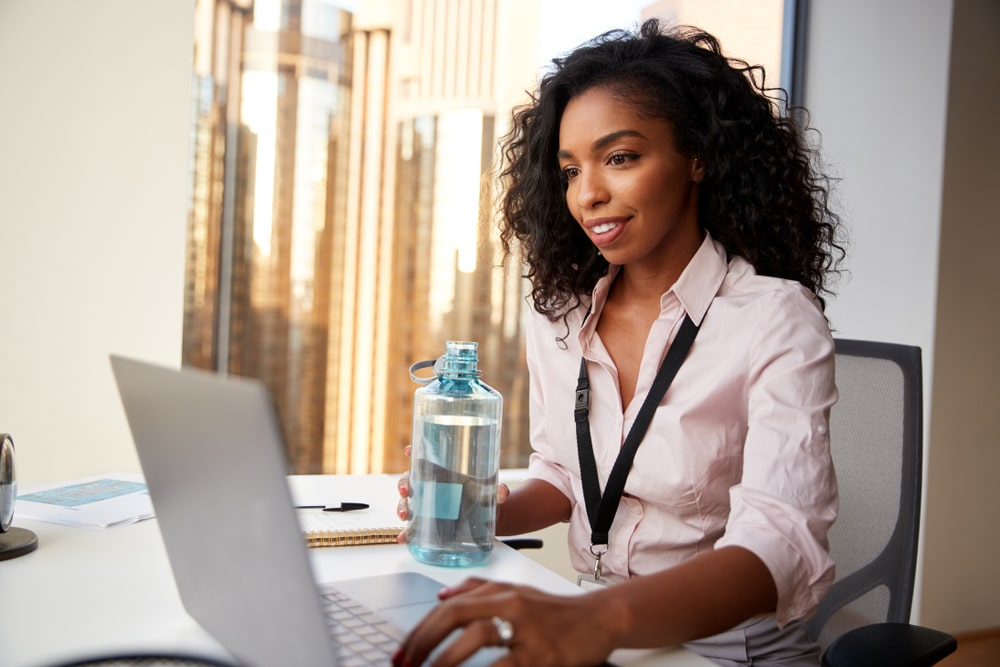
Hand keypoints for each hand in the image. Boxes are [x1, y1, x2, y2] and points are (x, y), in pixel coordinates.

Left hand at [392, 578, 615, 666]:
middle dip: (424, 642)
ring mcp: (527, 631)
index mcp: (501, 592)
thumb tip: (440, 598)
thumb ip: (478, 591)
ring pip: (477, 636)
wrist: (600, 620)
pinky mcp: (542, 656)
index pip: (450, 606)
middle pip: (456, 615)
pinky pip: (504, 666)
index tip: (403, 651)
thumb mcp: (516, 592)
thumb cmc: (554, 612)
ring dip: (446, 659)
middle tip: (405, 665)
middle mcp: (511, 606)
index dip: (422, 629)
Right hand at [395, 446, 510, 542]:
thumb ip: (496, 492)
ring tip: (405, 515)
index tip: (409, 450)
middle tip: (406, 490)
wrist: (483, 521)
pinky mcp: (426, 524)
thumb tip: (503, 491)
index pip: (423, 458)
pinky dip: (405, 533)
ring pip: (406, 502)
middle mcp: (429, 487)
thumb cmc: (481, 498)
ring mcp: (425, 506)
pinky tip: (403, 538)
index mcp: (440, 473)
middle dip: (403, 483)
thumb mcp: (488, 493)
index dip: (414, 452)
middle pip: (408, 480)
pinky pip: (411, 527)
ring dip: (401, 508)